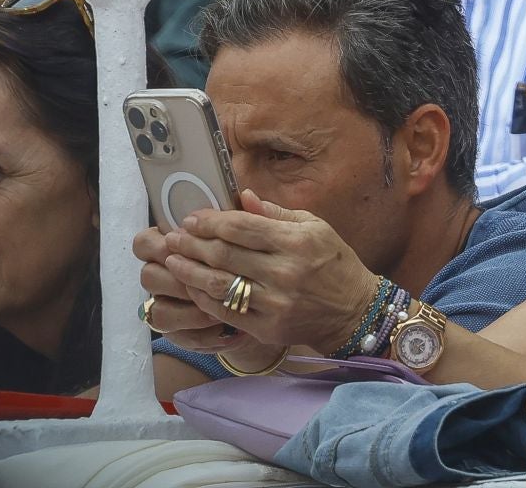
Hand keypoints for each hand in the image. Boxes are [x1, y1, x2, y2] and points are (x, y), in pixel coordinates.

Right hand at [134, 226, 258, 354]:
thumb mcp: (258, 233)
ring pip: (161, 311)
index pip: (145, 242)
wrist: (262, 296)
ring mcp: (167, 307)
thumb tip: (248, 196)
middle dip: (179, 276)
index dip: (163, 243)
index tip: (189, 241)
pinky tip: (226, 327)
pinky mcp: (179, 335)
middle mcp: (161, 276)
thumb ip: (252, 217)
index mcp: (169, 245)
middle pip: (149, 276)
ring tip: (221, 303)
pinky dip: (204, 332)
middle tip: (210, 275)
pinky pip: (182, 337)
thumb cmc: (253, 256)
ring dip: (190, 307)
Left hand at [157, 189, 382, 355]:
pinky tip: (191, 288)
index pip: (242, 227)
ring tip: (171, 261)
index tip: (191, 219)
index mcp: (296, 242)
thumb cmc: (334, 263)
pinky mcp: (268, 328)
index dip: (211, 221)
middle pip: (225, 254)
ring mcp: (275, 303)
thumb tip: (244, 196)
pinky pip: (226, 313)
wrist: (354, 312)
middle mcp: (285, 272)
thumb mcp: (314, 227)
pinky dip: (204, 299)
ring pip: (220, 285)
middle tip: (172, 237)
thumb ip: (276, 213)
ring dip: (190, 272)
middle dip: (193, 244)